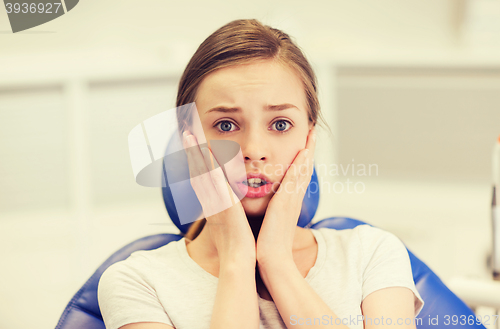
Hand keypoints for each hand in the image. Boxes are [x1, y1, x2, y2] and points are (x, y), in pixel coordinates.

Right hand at [182, 130, 255, 264]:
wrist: (238, 260)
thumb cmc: (237, 245)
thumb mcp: (230, 224)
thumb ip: (228, 212)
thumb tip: (231, 206)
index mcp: (211, 205)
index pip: (200, 179)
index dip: (195, 162)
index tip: (192, 146)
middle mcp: (208, 201)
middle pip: (195, 171)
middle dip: (190, 152)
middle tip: (185, 133)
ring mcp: (213, 202)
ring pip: (201, 172)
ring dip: (194, 153)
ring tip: (188, 135)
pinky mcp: (222, 203)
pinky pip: (214, 181)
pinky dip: (208, 166)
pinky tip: (206, 151)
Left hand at [256, 127, 315, 265]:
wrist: (272, 259)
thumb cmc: (268, 244)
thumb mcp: (270, 222)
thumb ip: (270, 211)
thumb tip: (265, 207)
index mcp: (289, 202)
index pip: (298, 175)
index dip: (302, 159)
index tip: (304, 144)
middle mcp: (294, 198)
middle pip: (305, 168)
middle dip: (309, 149)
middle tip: (313, 131)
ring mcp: (293, 199)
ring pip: (303, 169)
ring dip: (308, 150)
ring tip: (311, 133)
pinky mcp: (288, 202)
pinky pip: (296, 178)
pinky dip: (301, 164)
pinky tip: (303, 151)